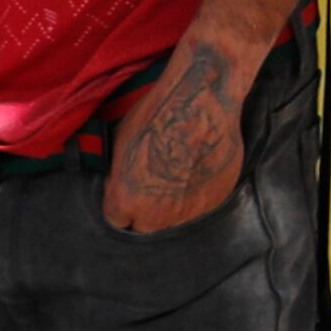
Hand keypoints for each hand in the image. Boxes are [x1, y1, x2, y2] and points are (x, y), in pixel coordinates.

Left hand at [99, 38, 252, 233]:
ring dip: (173, 205)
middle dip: (146, 212)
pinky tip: (197, 170)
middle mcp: (154, 216)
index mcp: (125, 200)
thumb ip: (118, 176)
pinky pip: (200, 208)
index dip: (122, 203)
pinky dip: (197, 195)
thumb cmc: (158, 114)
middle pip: (145, 227)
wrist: (202, 102)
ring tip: (178, 174)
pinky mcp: (213, 204)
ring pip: (174, 220)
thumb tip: (118, 185)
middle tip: (153, 184)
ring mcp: (187, 214)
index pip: (117, 219)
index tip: (128, 191)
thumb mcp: (121, 142)